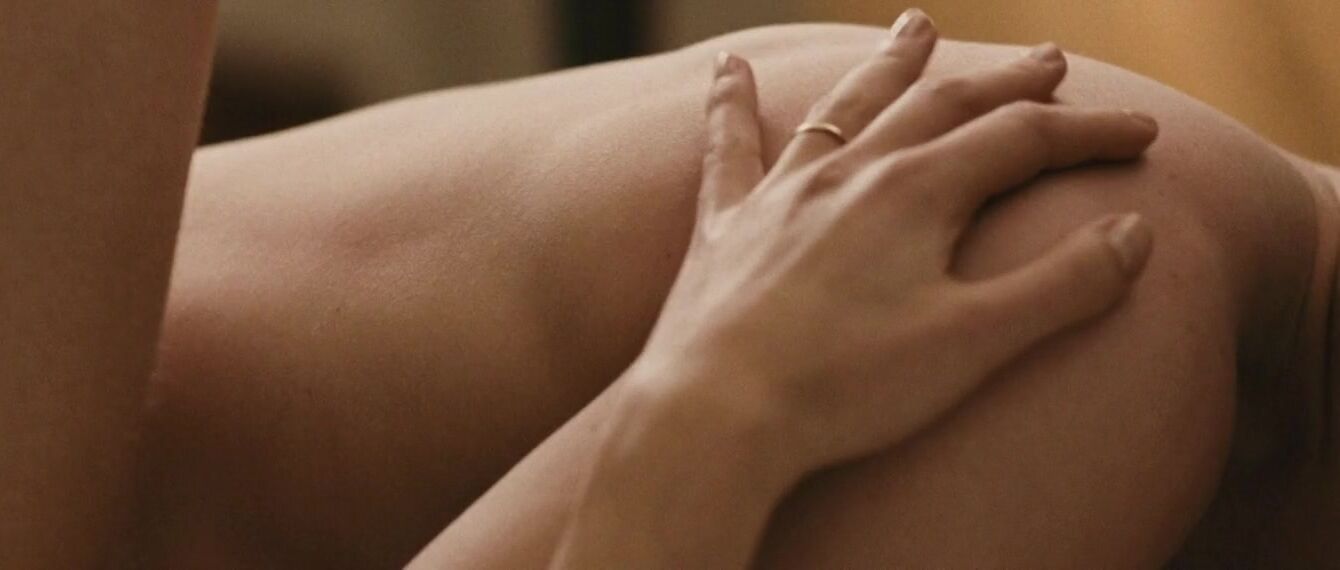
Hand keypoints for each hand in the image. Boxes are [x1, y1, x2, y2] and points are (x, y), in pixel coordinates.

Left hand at [628, 11, 1157, 476]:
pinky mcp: (725, 226)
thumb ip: (1062, 286)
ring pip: (847, 107)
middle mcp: (849, 173)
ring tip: (917, 26)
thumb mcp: (975, 343)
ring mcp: (782, 193)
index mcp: (916, 193)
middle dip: (1005, 83)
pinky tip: (729, 65)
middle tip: (1048, 59)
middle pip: (942, 106)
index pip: (1022, 140)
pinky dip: (731, 103)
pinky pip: (730, 147)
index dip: (1088, 131)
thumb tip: (1134, 231)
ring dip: (890, 66)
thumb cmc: (846, 387)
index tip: (1142, 130)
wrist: (715, 413)